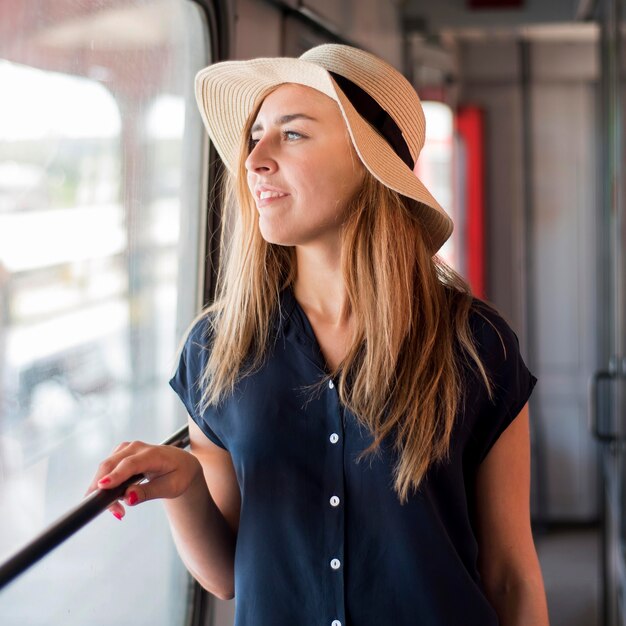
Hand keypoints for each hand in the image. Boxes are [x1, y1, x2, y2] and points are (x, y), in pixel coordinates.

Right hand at [85, 441, 203, 520]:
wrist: (181, 464)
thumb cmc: (178, 474)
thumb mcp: (170, 487)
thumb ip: (148, 492)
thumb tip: (128, 497)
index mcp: (153, 454)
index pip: (130, 464)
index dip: (115, 475)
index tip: (102, 486)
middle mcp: (137, 447)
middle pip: (111, 464)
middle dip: (103, 488)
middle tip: (115, 511)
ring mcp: (127, 448)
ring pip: (105, 467)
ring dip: (103, 488)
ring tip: (118, 509)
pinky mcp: (120, 453)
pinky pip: (107, 468)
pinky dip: (106, 484)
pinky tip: (115, 497)